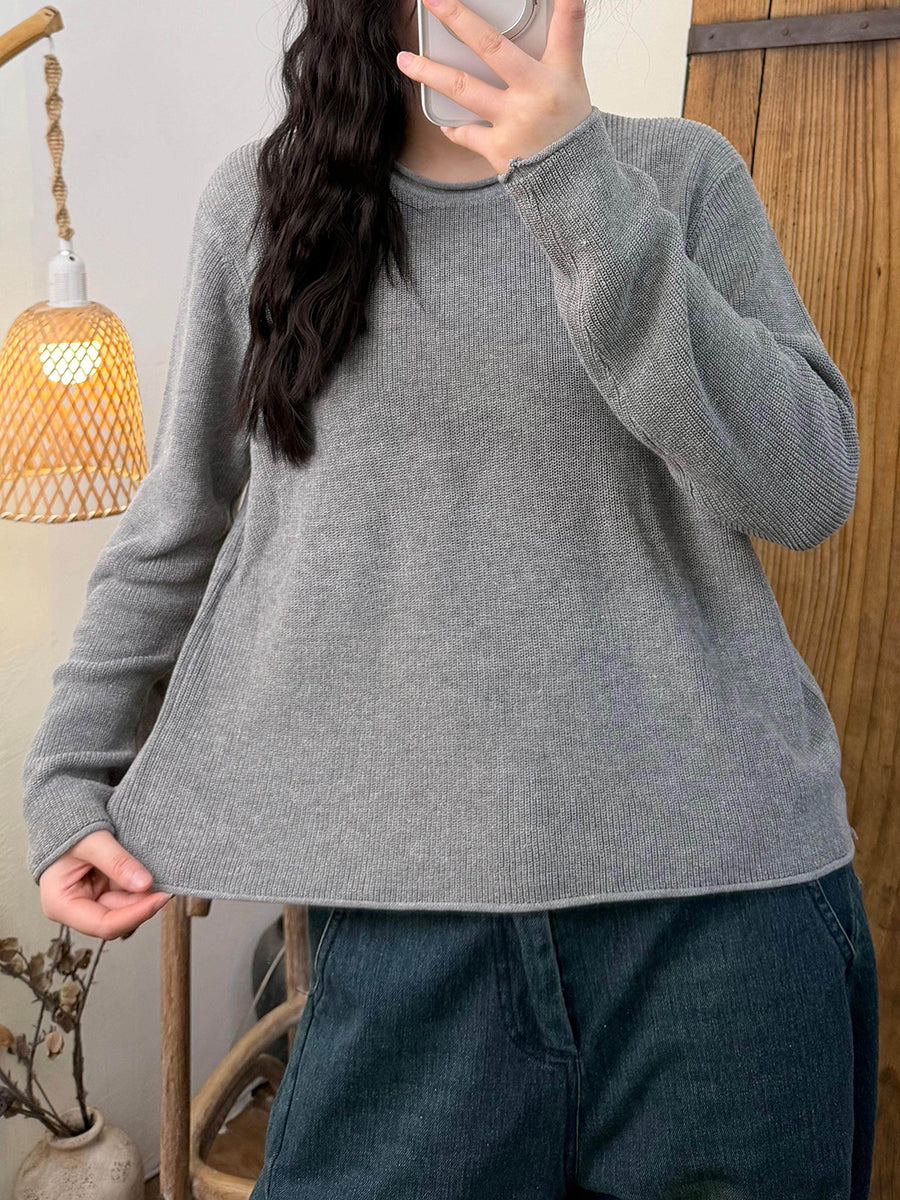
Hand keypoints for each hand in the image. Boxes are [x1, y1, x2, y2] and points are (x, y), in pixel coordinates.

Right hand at [38, 830, 170, 939]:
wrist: (62, 814)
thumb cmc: (65, 827)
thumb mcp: (91, 841)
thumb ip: (117, 862)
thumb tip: (145, 884)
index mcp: (61, 904)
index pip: (103, 924)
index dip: (134, 915)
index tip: (160, 898)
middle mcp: (76, 908)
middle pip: (117, 918)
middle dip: (143, 904)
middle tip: (168, 886)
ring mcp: (91, 899)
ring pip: (125, 907)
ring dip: (145, 896)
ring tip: (165, 880)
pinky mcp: (103, 889)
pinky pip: (127, 894)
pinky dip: (141, 887)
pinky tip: (155, 878)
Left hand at [395, 0, 591, 175]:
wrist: (572, 182)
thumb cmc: (570, 127)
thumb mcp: (573, 80)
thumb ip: (564, 39)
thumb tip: (564, 0)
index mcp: (556, 75)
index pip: (565, 26)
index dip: (563, 3)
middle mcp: (533, 95)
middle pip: (490, 48)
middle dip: (458, 19)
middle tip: (431, 0)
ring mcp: (512, 122)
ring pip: (463, 89)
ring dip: (429, 73)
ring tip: (404, 60)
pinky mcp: (498, 150)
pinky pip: (465, 133)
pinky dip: (453, 127)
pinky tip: (444, 123)